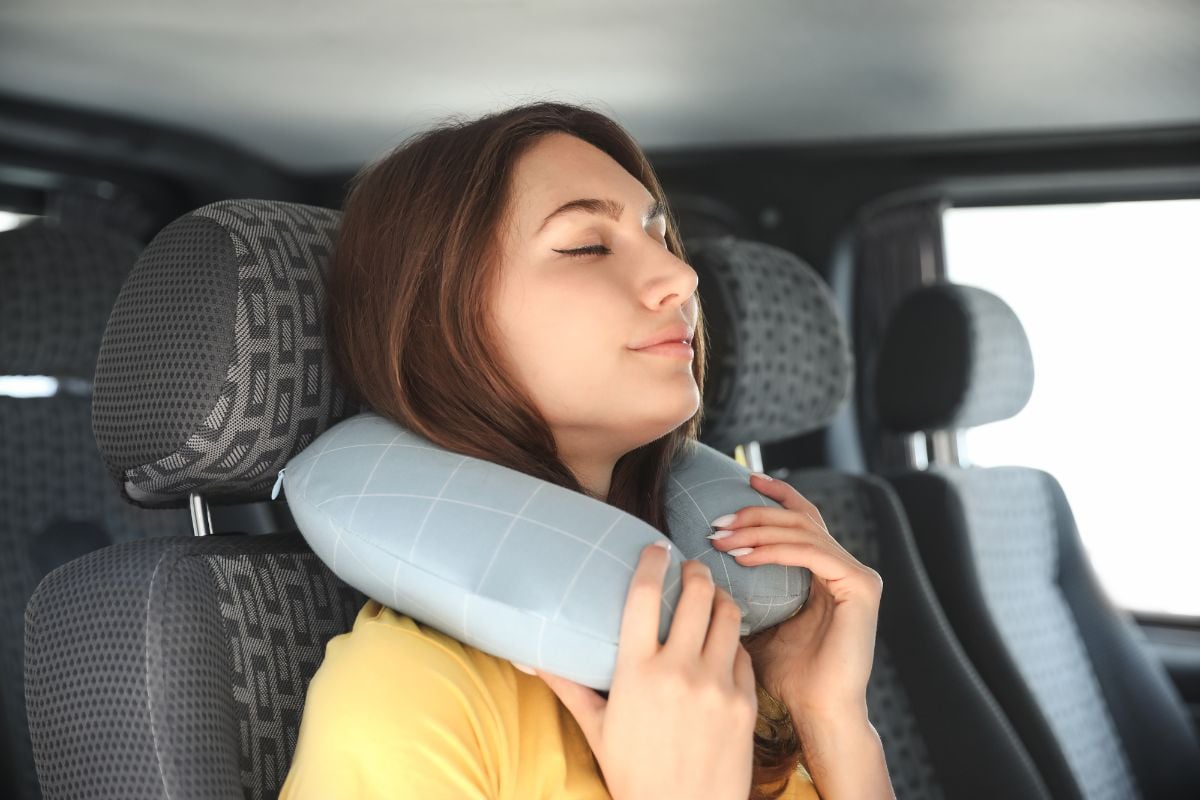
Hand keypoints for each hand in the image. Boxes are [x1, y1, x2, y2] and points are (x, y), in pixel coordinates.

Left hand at [709, 473, 882, 717]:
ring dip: (758, 530)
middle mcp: (846, 567)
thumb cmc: (787, 676)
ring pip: (803, 531)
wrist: (818, 712)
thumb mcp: (757, 624)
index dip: (775, 496)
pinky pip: (813, 553)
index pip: (802, 519)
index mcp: (826, 571)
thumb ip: (743, 593)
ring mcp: (857, 575)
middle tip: (717, 522)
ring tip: (721, 538)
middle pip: (799, 519)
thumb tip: (698, 571)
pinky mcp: (860, 586)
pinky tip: (744, 557)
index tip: (743, 480)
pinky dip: (776, 550)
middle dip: (755, 514)